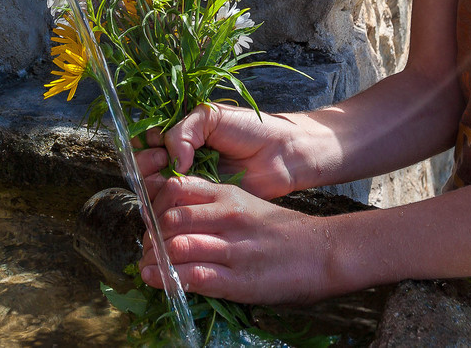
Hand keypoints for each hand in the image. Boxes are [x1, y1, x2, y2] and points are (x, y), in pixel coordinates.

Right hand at [135, 102, 314, 200]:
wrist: (284, 153)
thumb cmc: (252, 128)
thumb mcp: (211, 116)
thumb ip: (183, 132)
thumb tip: (171, 160)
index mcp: (182, 134)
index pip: (147, 140)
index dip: (145, 145)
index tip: (158, 145)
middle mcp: (182, 158)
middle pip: (145, 166)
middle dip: (147, 165)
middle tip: (164, 161)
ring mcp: (192, 181)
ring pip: (157, 188)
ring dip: (157, 184)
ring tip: (176, 176)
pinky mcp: (203, 202)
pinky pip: (178, 207)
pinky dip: (171, 204)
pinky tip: (180, 195)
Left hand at [139, 175, 335, 304]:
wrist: (324, 252)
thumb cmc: (282, 231)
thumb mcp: (247, 204)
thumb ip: (213, 204)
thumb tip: (173, 214)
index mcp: (228, 195)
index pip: (174, 190)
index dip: (153, 206)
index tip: (148, 220)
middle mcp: (228, 217)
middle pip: (169, 220)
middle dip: (149, 237)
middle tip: (146, 249)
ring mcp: (233, 249)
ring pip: (176, 247)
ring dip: (154, 260)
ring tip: (147, 267)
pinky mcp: (238, 280)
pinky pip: (193, 277)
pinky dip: (168, 280)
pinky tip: (157, 281)